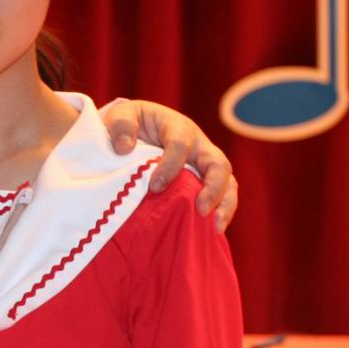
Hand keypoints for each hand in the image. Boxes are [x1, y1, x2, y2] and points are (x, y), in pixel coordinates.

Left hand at [98, 99, 237, 232]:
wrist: (137, 130)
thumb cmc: (130, 124)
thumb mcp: (121, 115)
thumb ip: (121, 126)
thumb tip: (124, 148)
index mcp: (178, 127)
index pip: (181, 144)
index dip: (170, 166)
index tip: (155, 186)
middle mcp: (198, 145)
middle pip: (218, 163)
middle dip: (213, 188)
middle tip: (201, 210)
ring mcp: (204, 164)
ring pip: (227, 181)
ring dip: (225, 204)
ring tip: (216, 227)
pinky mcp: (204, 180)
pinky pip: (222, 195)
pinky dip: (221, 212)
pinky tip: (212, 232)